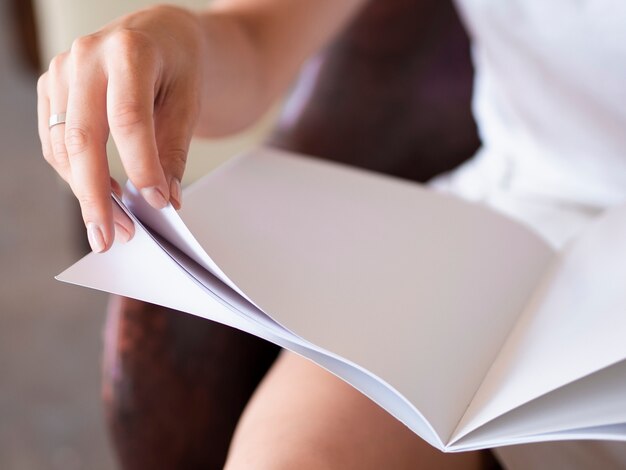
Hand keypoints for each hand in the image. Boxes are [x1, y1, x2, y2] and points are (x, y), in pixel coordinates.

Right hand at [37, 5, 205, 251]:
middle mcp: (86, 57)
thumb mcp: (189, 102)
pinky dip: (75, 175)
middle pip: (83, 137)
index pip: (129, 118)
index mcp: (129, 50)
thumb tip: (165, 200)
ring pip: (63, 146)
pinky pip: (55, 143)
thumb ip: (174, 149)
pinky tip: (102, 196)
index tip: (156, 204)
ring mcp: (62, 72)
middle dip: (95, 195)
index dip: (141, 166)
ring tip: (114, 225)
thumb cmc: (177, 66)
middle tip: (110, 238)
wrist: (157, 35)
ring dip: (85, 192)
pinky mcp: (51, 89)